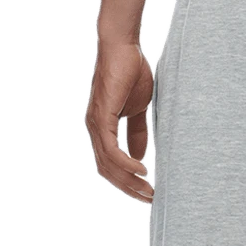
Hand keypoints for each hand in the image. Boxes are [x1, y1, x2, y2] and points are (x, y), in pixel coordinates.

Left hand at [85, 42, 153, 202]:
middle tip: (151, 198)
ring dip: (129, 180)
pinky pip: (112, 150)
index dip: (126, 181)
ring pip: (109, 164)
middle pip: (108, 171)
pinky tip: (141, 170)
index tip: (146, 192)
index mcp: (101, 129)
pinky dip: (126, 164)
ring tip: (149, 190)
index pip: (109, 165)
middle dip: (129, 188)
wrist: (123, 47)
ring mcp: (95, 124)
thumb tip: (141, 155)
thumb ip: (138, 132)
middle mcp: (94, 129)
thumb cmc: (131, 72)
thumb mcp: (139, 108)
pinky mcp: (102, 117)